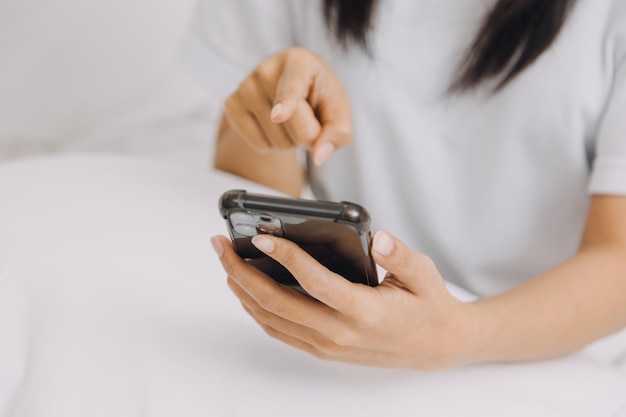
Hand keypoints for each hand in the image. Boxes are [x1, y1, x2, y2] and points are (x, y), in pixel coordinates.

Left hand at [211, 231, 479, 369]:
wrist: (435, 346)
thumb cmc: (428, 305)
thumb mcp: (424, 274)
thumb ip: (399, 255)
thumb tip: (379, 237)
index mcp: (365, 311)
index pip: (314, 283)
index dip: (285, 258)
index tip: (261, 237)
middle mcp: (340, 332)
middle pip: (277, 304)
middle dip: (242, 272)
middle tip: (222, 245)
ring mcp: (327, 345)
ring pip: (271, 319)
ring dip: (242, 290)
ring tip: (226, 261)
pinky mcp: (322, 349)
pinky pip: (279, 330)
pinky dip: (256, 309)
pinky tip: (247, 288)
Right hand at [223, 47, 351, 165]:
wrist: (294, 91)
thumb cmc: (319, 97)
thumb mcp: (339, 110)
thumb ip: (338, 132)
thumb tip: (319, 155)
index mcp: (299, 61)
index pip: (291, 85)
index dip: (286, 101)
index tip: (279, 115)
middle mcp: (267, 69)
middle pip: (289, 123)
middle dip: (306, 134)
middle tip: (308, 117)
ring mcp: (245, 86)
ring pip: (274, 139)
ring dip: (289, 142)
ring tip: (290, 121)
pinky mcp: (231, 104)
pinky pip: (257, 144)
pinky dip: (270, 145)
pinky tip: (273, 127)